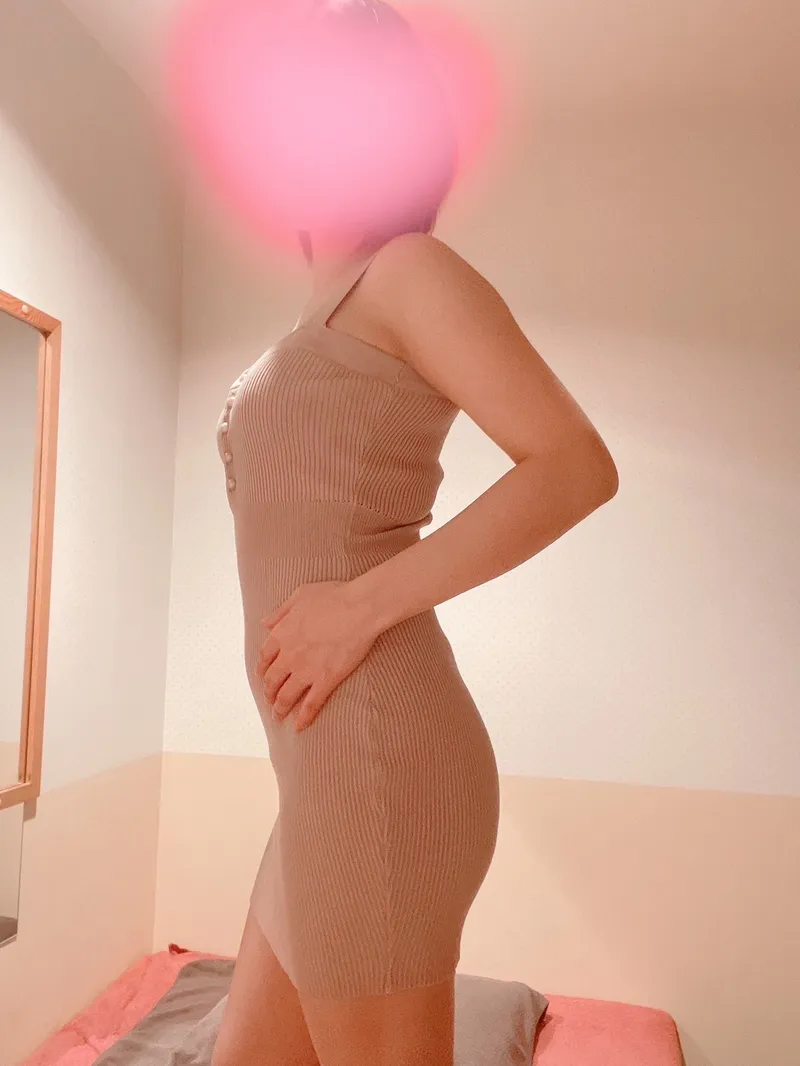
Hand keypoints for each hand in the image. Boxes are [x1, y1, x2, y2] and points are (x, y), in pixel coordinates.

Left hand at [256, 580, 381, 731]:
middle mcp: (289, 655)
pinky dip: (303, 718)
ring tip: (278, 717)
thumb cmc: (334, 596)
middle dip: (268, 692)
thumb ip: (280, 612)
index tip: (264, 676)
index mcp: (282, 634)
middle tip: (270, 700)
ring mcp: (306, 670)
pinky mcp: (326, 680)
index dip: (263, 670)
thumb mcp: (300, 595)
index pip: (265, 658)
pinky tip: (299, 727)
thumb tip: (265, 623)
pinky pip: (310, 704)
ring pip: (286, 696)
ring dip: (279, 709)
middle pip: (272, 680)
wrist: (360, 607)